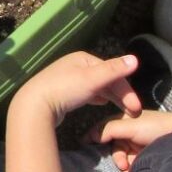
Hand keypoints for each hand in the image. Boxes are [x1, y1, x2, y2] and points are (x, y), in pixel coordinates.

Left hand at [16, 51, 140, 126]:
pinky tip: (102, 102)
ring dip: (111, 97)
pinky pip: (86, 93)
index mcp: (84, 59)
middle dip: (121, 95)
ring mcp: (69, 79)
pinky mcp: (63, 93)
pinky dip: (97, 97)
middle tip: (133, 112)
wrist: (35, 105)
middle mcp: (76, 66)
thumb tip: (135, 59)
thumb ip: (114, 70)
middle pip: (105, 79)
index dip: (126, 89)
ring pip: (97, 87)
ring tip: (123, 109)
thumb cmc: (64, 89)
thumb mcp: (92, 79)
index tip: (136, 108)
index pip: (112, 72)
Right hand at [90, 109, 171, 171]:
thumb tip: (91, 137)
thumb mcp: (130, 126)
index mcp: (126, 121)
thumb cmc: (157, 128)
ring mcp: (139, 147)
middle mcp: (131, 133)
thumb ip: (109, 130)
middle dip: (116, 158)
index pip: (105, 129)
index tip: (84, 147)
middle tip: (123, 165)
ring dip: (124, 168)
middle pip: (114, 147)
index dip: (95, 137)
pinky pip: (133, 167)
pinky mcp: (146, 159)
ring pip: (123, 159)